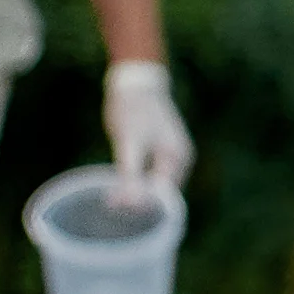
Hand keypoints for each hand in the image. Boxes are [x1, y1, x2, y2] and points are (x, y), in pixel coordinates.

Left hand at [104, 61, 192, 213]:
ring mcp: (173, 155)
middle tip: (111, 210)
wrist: (135, 82)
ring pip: (158, 186)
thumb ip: (131, 174)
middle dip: (141, 204)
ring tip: (114, 203)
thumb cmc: (132, 109)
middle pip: (164, 194)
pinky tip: (121, 187)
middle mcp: (181, 160)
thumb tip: (130, 205)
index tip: (116, 212)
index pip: (165, 196)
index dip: (143, 207)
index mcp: (178, 158)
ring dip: (140, 196)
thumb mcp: (129, 142)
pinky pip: (154, 176)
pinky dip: (140, 184)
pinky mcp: (162, 151)